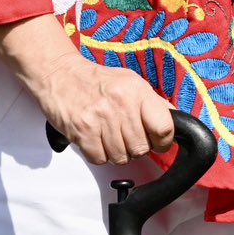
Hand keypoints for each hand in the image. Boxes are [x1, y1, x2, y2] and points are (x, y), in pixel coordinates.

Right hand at [36, 58, 178, 165]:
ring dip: (117, 153)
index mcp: (138, 91)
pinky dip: (99, 155)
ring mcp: (100, 119)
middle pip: (141, 147)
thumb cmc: (97, 80)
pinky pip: (100, 159)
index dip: (164, 142)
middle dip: (137, 148)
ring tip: (111, 138)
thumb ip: (153, 101)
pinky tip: (97, 141)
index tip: (159, 143)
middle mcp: (121, 104)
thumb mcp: (131, 81)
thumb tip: (173, 119)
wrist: (60, 75)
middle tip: (128, 138)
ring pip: (121, 157)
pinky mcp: (81, 132)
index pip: (164, 127)